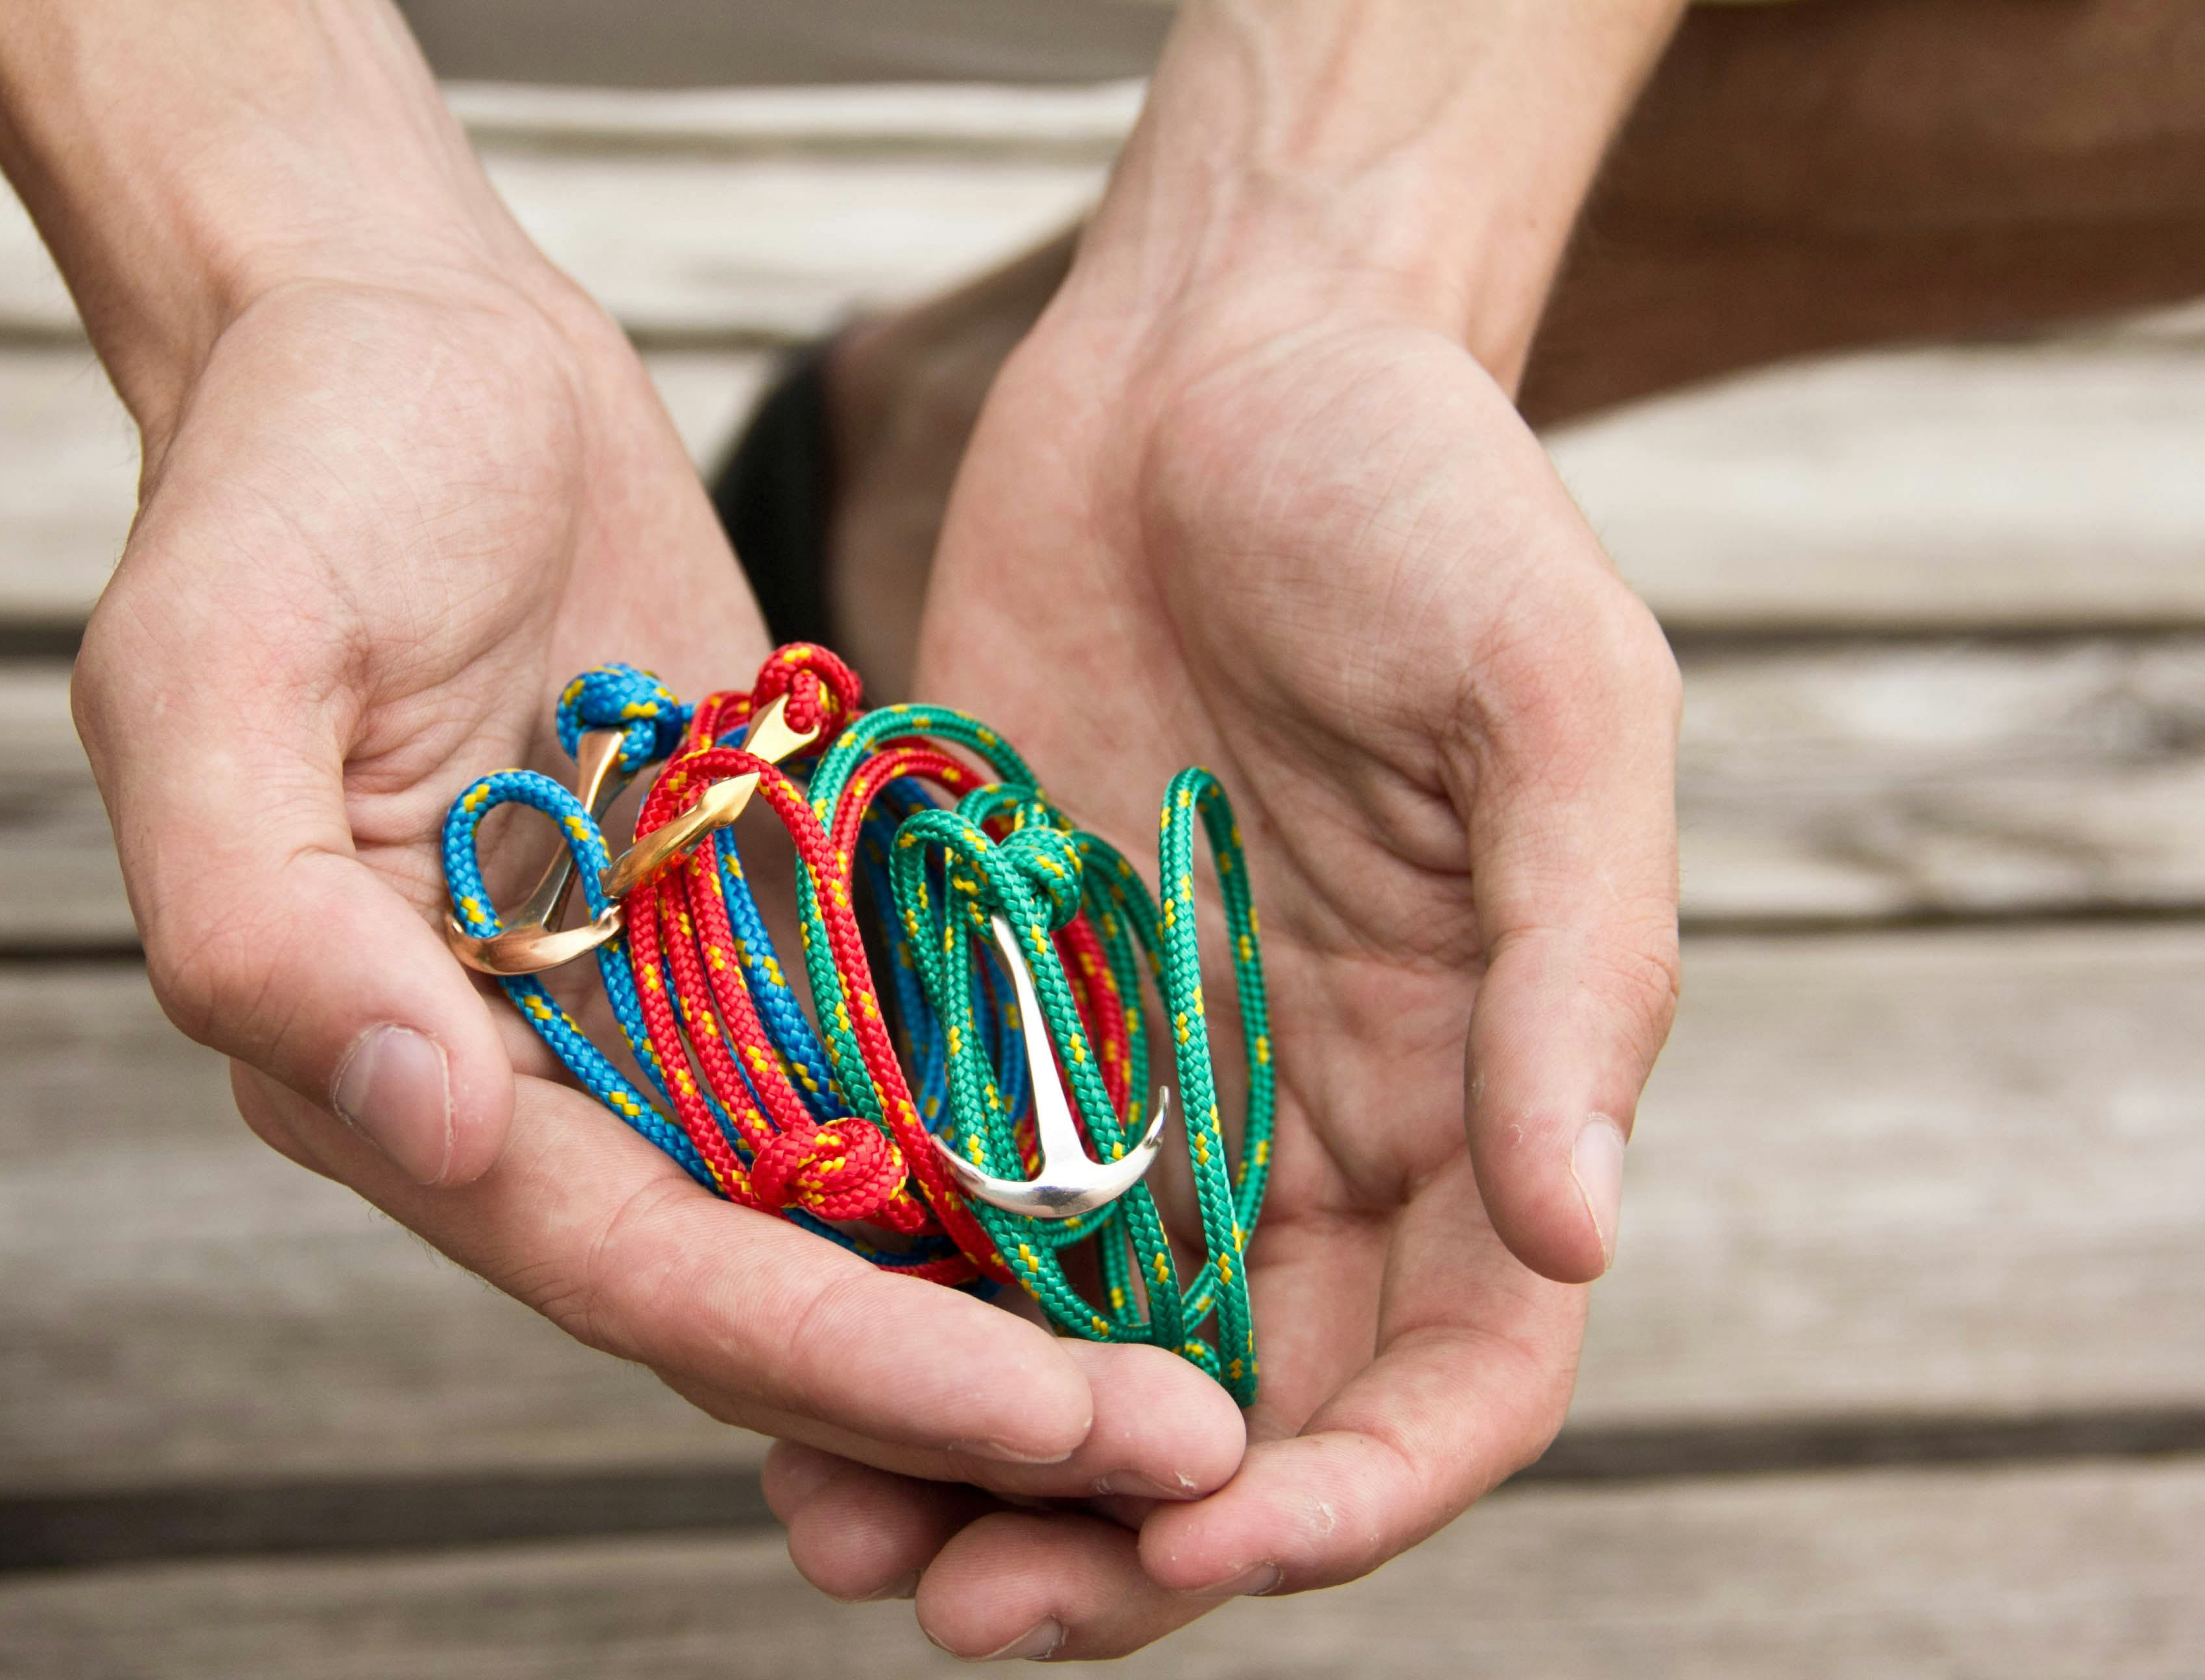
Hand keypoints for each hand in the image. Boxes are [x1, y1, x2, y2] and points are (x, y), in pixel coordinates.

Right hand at [73, 268, 1244, 1500]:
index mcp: (383, 1064)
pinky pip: (886, 1073)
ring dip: (1011, 1307)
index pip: (637, 1266)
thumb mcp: (214, 663)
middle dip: (965, 1384)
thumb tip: (425, 1117)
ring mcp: (648, 1013)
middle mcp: (525, 1081)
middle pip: (762, 1292)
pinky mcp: (746, 927)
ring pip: (843, 1220)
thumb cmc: (290, 476)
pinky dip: (1003, 1152)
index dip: (843, 1359)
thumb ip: (266, 919)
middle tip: (1193, 1447)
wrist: (410, 342)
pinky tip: (1158, 1201)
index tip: (1048, 1417)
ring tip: (1209, 1379)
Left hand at [770, 280, 1681, 1656]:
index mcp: (1467, 1087)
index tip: (1219, 1538)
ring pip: (1063, 1344)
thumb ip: (1578, 967)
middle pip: (1235, 1410)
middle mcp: (1304, 1122)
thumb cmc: (1423, 497)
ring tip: (836, 1534)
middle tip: (977, 1608)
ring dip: (965, 1462)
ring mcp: (1137, 1074)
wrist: (1216, 355)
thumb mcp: (1553, 701)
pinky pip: (932, 1199)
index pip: (1451, 1371)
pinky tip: (761, 1354)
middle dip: (1123, 1538)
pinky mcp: (989, 1000)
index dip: (1355, 1490)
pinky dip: (864, 1299)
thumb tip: (1577, 1233)